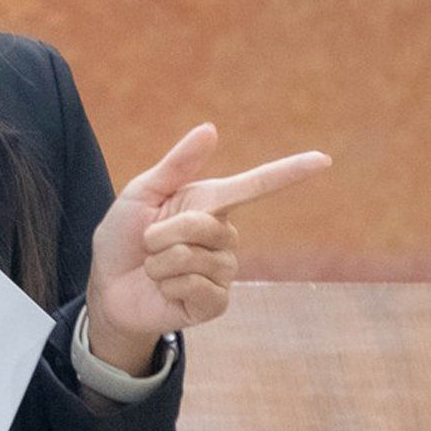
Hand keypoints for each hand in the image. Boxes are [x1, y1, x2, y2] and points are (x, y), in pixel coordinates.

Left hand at [85, 124, 331, 373]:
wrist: (106, 285)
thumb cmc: (123, 236)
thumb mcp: (142, 193)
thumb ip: (177, 164)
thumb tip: (210, 128)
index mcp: (211, 204)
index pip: (257, 185)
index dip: (290, 172)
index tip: (323, 159)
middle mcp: (224, 237)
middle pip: (203, 226)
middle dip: (162, 234)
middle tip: (148, 242)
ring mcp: (223, 271)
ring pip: (193, 258)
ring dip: (159, 262)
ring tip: (154, 267)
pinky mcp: (215, 302)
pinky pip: (196, 286)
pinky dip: (168, 285)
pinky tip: (165, 290)